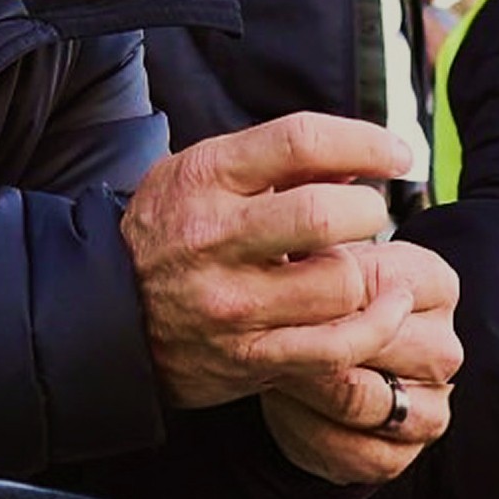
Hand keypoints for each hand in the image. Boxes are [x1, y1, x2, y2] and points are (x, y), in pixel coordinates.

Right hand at [124, 112, 459, 452]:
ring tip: (350, 267)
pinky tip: (388, 309)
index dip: (365, 142)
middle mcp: (215, 239)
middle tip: (369, 215)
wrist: (101, 315)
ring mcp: (233, 304)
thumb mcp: (201, 176)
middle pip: (326, 215)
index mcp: (206, 178)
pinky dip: (376, 327)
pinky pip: (336, 347)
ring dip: (364, 273)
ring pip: (340, 284)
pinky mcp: (249, 356)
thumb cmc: (168, 233)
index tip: (397, 154)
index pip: (300, 141)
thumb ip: (276, 163)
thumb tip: (358, 162)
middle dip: (368, 211)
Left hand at [254, 241, 462, 484]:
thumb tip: (296, 202)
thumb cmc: (314, 300)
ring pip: (361, 400)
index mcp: (436, 285)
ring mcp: (431, 406)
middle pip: (375, 345)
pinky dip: (305, 429)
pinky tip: (281, 403)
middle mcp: (444, 348)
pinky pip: (351, 449)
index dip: (321, 292)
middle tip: (262, 331)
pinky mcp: (401, 453)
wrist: (312, 364)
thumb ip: (312, 229)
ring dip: (305, 385)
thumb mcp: (315, 255)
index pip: (382, 288)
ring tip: (268, 363)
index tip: (276, 288)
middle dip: (310, 340)